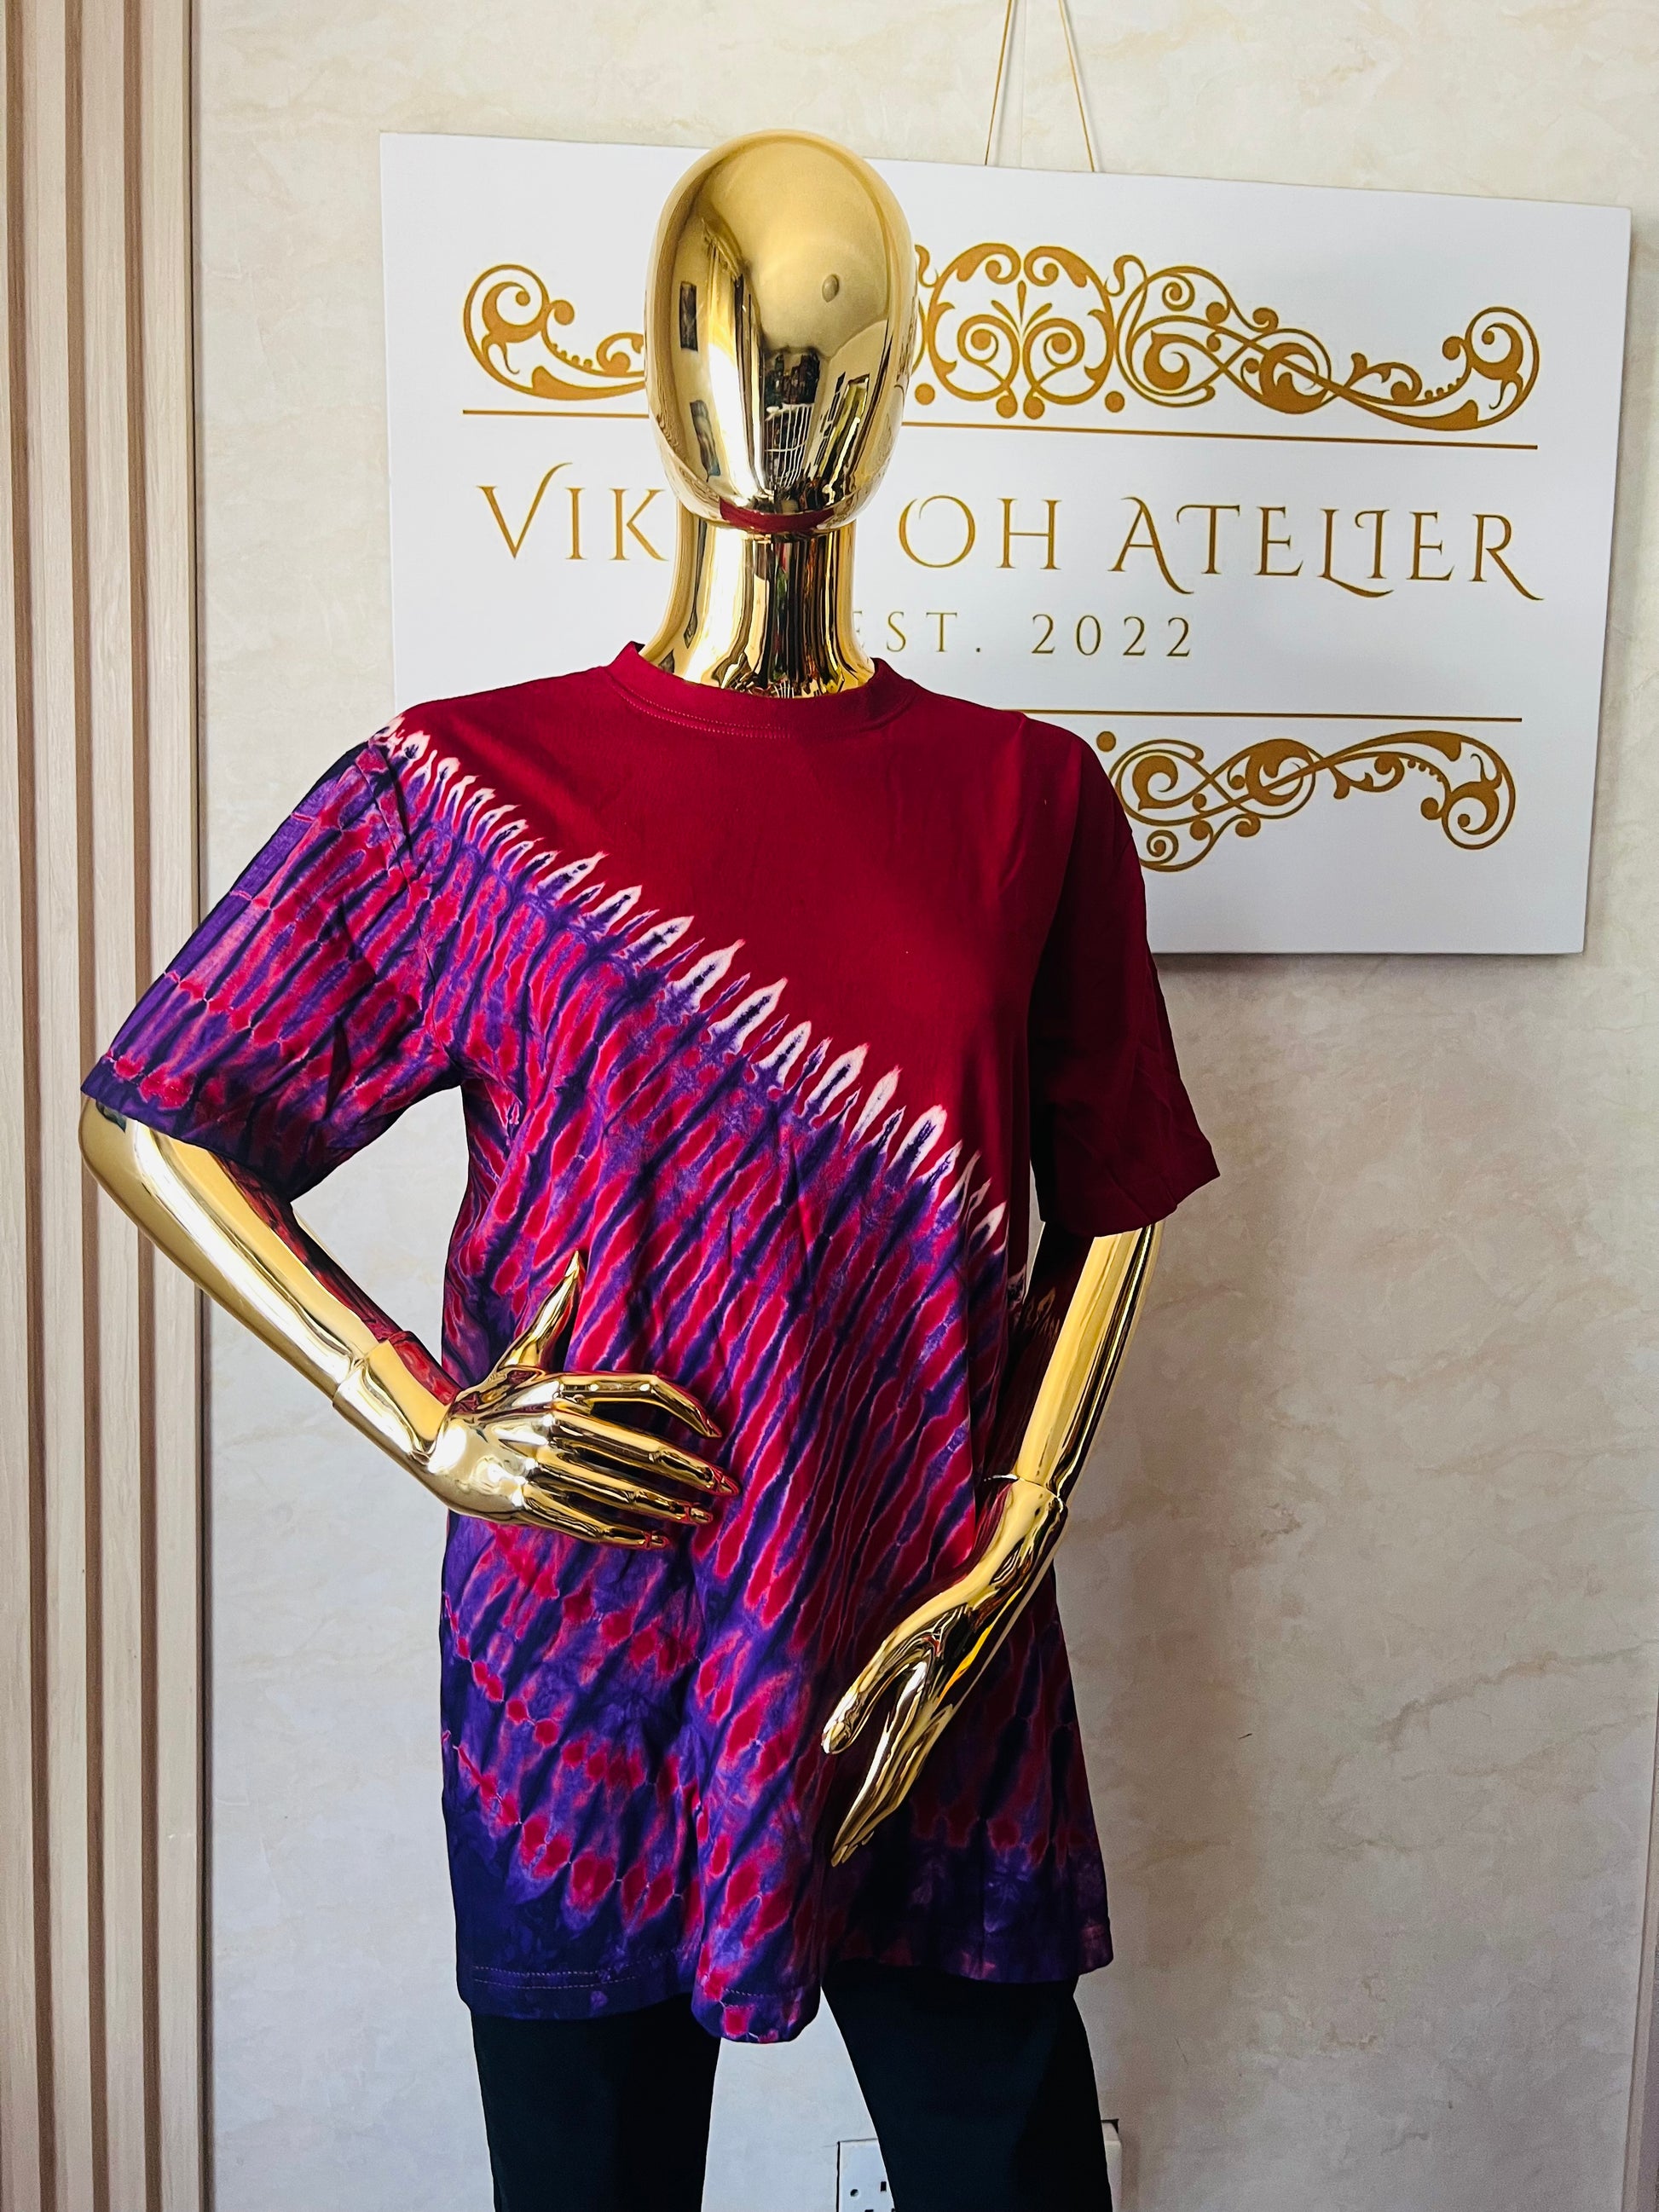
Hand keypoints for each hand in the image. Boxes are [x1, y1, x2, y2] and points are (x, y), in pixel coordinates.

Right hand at [416, 1252, 729, 1546]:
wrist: (435, 1443)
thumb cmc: (491, 1397)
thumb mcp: (523, 1353)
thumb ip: (556, 1308)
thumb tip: (579, 1255)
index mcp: (564, 1384)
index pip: (642, 1387)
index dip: (684, 1406)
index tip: (714, 1428)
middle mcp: (555, 1423)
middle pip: (641, 1449)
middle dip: (691, 1472)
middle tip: (727, 1486)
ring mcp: (541, 1465)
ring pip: (621, 1490)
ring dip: (668, 1507)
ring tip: (702, 1517)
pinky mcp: (527, 1502)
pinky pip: (588, 1522)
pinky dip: (627, 1535)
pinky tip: (658, 1539)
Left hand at [820, 1479, 1065, 1863]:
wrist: (998, 1592)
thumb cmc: (940, 1613)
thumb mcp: (891, 1648)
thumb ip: (860, 1697)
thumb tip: (828, 1747)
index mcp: (917, 1717)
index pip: (881, 1783)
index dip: (857, 1819)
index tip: (836, 1850)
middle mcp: (932, 1725)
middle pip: (894, 1788)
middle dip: (865, 1822)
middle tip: (840, 1854)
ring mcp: (943, 1715)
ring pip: (907, 1772)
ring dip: (881, 1804)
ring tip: (861, 1828)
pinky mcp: (947, 1701)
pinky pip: (917, 1752)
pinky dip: (897, 1775)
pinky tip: (890, 1773)